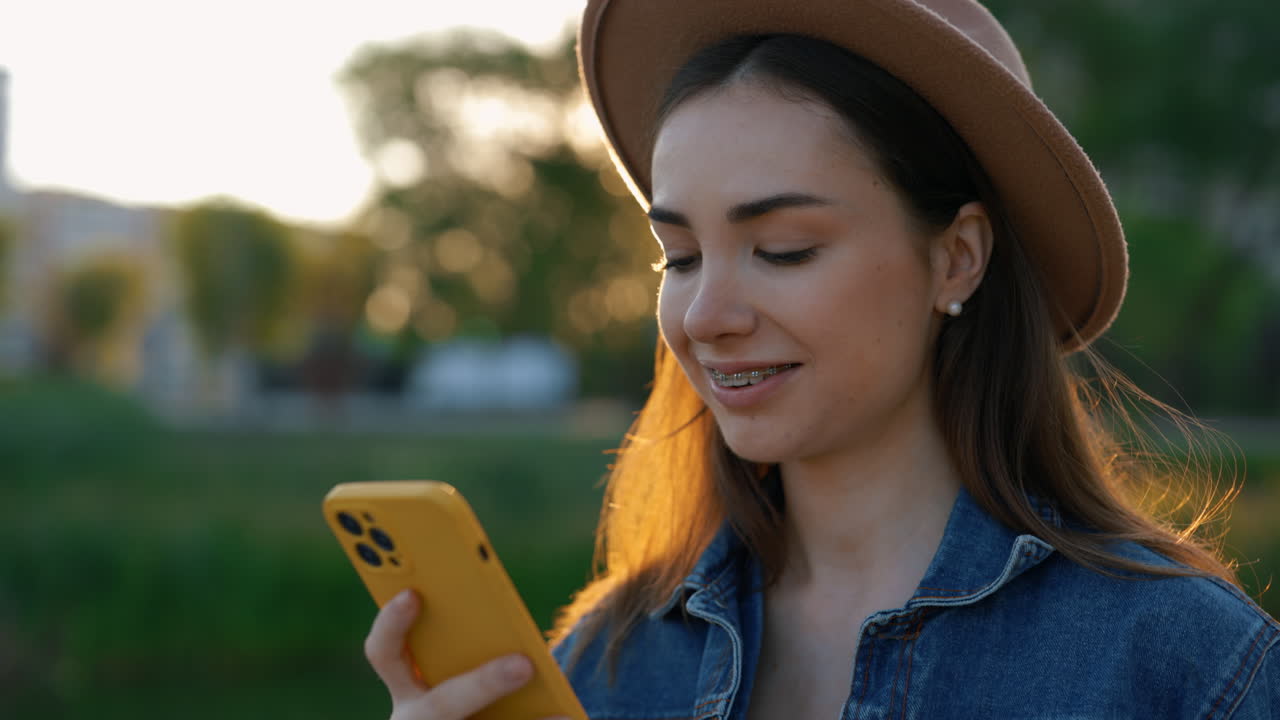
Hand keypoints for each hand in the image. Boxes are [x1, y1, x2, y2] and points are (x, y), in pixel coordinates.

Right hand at [364, 589, 568, 719]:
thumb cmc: (463, 691)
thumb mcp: (452, 667)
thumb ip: (463, 641)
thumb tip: (507, 622)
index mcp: (404, 685)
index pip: (384, 652)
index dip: (391, 624)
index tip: (413, 595)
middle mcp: (413, 718)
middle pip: (441, 705)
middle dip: (483, 685)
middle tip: (524, 664)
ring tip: (565, 714)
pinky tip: (568, 719)